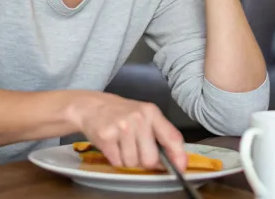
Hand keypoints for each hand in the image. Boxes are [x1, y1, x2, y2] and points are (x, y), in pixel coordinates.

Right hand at [68, 92, 186, 171]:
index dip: (178, 155)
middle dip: (145, 162)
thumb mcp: (145, 116)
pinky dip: (116, 159)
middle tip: (138, 151)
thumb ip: (160, 134)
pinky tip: (114, 146)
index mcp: (152, 112)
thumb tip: (175, 160)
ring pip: (132, 163)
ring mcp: (122, 127)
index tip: (181, 167)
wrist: (93, 106)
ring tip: (123, 145)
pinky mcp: (106, 137)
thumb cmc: (123, 114)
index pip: (172, 137)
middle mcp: (139, 118)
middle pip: (150, 159)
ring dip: (128, 160)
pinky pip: (117, 163)